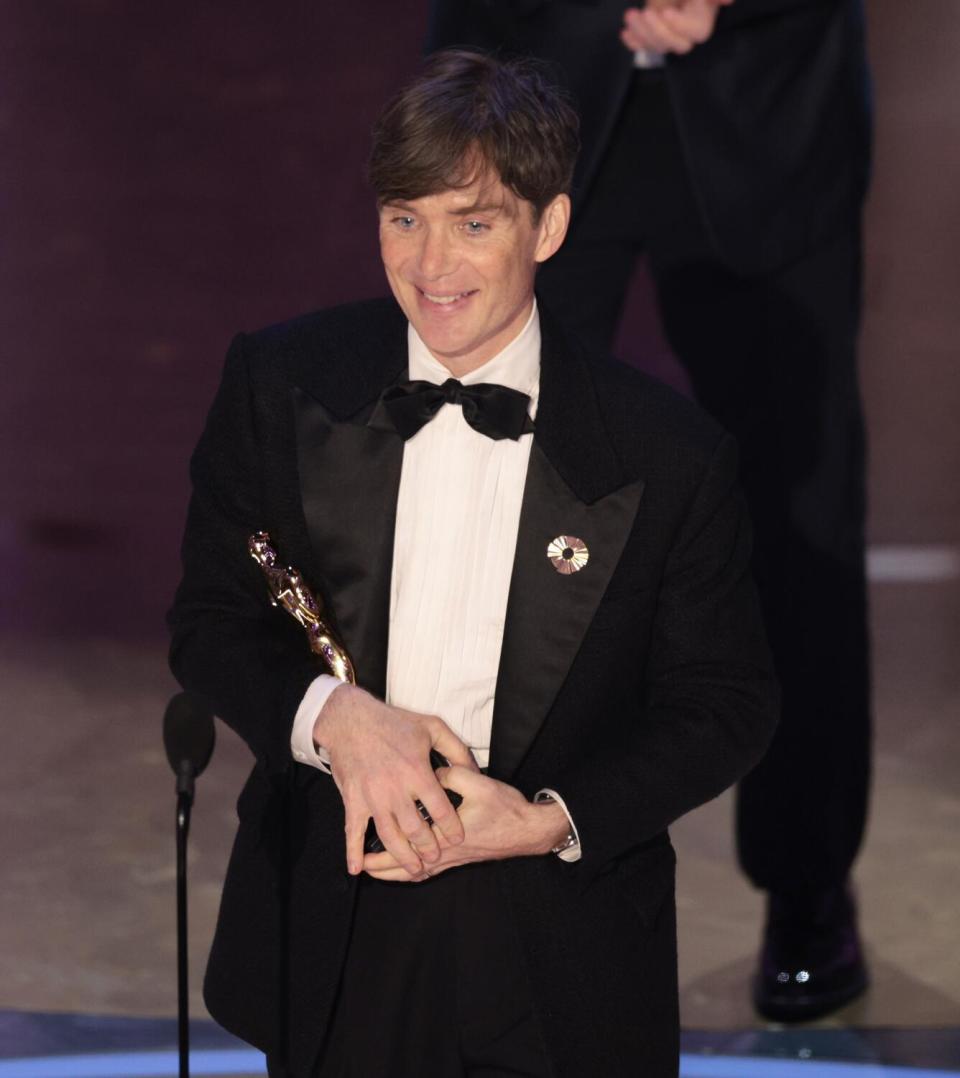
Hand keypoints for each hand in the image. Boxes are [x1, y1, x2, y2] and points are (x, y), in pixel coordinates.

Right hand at [313, 684, 479, 876]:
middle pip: (416, 830)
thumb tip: (475, 770)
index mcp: (417, 772)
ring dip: (403, 857)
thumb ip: (456, 749)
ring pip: (390, 837)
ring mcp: (372, 798)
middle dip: (429, 848)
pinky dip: (353, 852)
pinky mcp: (353, 801)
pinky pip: (353, 831)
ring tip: (414, 869)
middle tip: (436, 859)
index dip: (451, 828)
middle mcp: (395, 790)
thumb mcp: (432, 727)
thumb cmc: (393, 723)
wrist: (351, 720)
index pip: (441, 809)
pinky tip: (357, 868)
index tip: (457, 838)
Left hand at [362, 765, 570, 882]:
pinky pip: (430, 873)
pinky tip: (407, 871)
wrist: (529, 830)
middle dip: (381, 865)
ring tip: (374, 871)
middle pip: (405, 865)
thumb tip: (427, 772)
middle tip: (360, 865)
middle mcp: (445, 852)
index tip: (366, 833)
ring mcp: (453, 860)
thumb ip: (449, 775)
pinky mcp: (460, 859)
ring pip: (416, 873)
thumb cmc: (505, 809)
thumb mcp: (477, 783)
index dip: (385, 838)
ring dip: (394, 873)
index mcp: (445, 833)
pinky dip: (413, 873)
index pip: (407, 840)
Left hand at [621, 0, 732, 55]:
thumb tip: (728, 1)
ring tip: (631, 14)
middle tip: (646, 12)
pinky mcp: (656, 34)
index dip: (681, 25)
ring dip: (643, 33)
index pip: (698, 30)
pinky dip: (634, 41)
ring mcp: (673, 32)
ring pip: (660, 47)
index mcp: (704, 12)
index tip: (665, 12)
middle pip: (680, 45)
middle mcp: (690, 27)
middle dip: (660, 32)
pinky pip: (646, 46)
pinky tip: (625, 32)